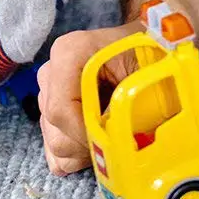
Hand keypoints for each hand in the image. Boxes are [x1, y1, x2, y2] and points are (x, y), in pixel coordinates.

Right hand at [37, 24, 141, 175]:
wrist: (146, 45)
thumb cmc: (149, 57)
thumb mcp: (146, 78)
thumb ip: (133, 109)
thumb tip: (128, 147)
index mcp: (69, 54)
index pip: (60, 110)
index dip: (84, 136)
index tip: (112, 144)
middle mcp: (52, 70)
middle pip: (54, 127)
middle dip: (87, 145)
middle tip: (119, 143)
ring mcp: (48, 90)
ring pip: (53, 140)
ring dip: (84, 150)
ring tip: (112, 138)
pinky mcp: (51, 107)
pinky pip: (52, 145)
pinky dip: (76, 153)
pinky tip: (98, 142)